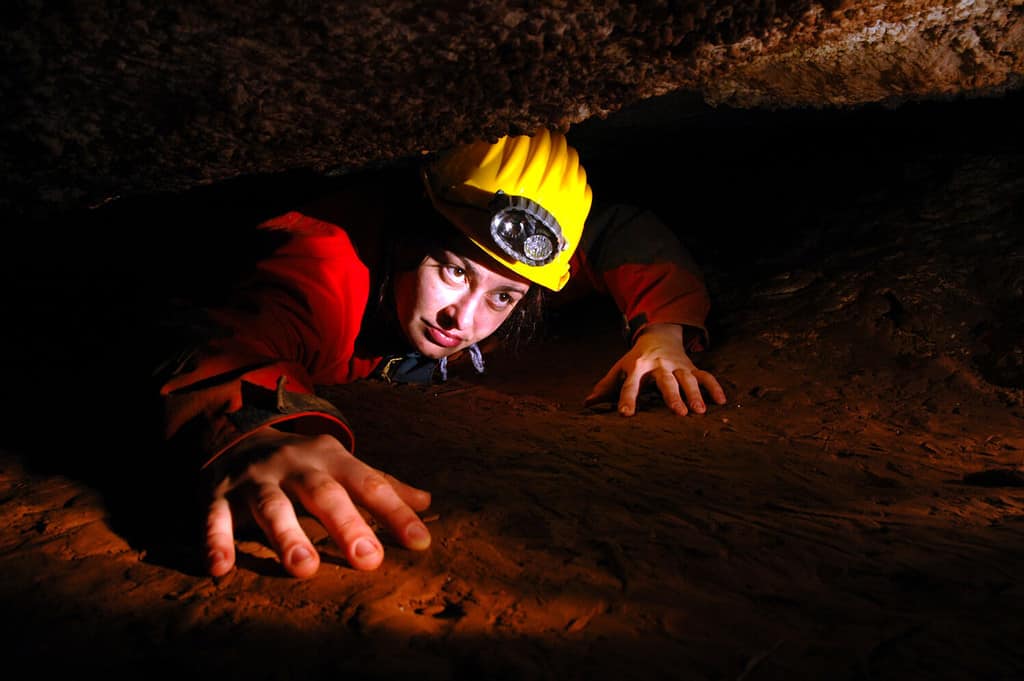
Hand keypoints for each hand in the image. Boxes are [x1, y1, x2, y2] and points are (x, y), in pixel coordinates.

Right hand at [204, 427, 431, 578]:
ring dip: (287, 535)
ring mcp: (256, 479)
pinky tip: (220, 568)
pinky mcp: (218, 495)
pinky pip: (214, 518)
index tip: (420, 543)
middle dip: (347, 525)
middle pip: (323, 494)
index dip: (395, 513)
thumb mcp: (341, 465)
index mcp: (332, 458)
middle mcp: (296, 466)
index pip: (370, 485)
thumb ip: (381, 485)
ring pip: (272, 505)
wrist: (235, 430)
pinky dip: (215, 541)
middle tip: (369, 561)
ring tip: (304, 568)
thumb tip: (428, 502)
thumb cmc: (303, 462)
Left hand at [584, 323, 726, 416]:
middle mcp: (659, 365)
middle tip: (679, 413)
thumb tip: (587, 403)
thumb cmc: (636, 360)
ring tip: (700, 411)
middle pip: (666, 381)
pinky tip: (722, 402)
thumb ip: (606, 386)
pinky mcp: (691, 366)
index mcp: (637, 366)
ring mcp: (677, 365)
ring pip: (688, 379)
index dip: (627, 398)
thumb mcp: (619, 369)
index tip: (625, 414)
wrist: (659, 335)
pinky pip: (705, 376)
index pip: (630, 384)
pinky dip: (714, 387)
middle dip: (673, 396)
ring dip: (695, 394)